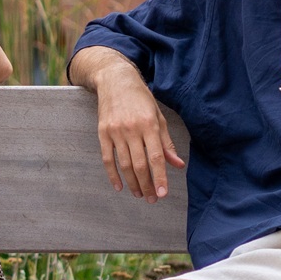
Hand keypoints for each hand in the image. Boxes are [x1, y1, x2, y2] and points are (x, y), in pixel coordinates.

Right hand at [94, 64, 183, 201]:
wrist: (115, 80)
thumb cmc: (141, 98)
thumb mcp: (158, 116)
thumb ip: (167, 143)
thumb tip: (178, 165)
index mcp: (149, 124)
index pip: (156, 157)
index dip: (159, 177)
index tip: (162, 194)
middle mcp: (132, 129)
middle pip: (139, 164)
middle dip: (146, 185)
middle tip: (151, 199)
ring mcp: (116, 131)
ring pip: (124, 164)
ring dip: (132, 183)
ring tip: (139, 194)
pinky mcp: (103, 132)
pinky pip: (107, 158)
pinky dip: (113, 175)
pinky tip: (119, 186)